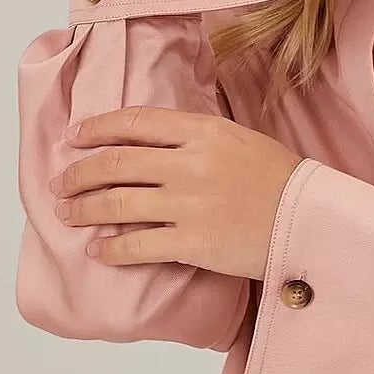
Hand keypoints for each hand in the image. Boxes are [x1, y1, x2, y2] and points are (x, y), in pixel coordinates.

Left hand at [50, 106, 302, 280]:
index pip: (134, 123)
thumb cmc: (281, 182)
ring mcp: (190, 204)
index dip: (97, 129)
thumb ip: (197, 137)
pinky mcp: (192, 243)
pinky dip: (111, 248)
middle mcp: (191, 163)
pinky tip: (98, 250)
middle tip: (62, 184)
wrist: (311, 222)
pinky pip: (137, 245)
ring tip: (67, 215)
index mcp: (203, 131)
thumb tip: (153, 142)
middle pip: (116, 163)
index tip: (75, 138)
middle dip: (79, 173)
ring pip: (117, 203)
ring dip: (84, 209)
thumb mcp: (241, 140)